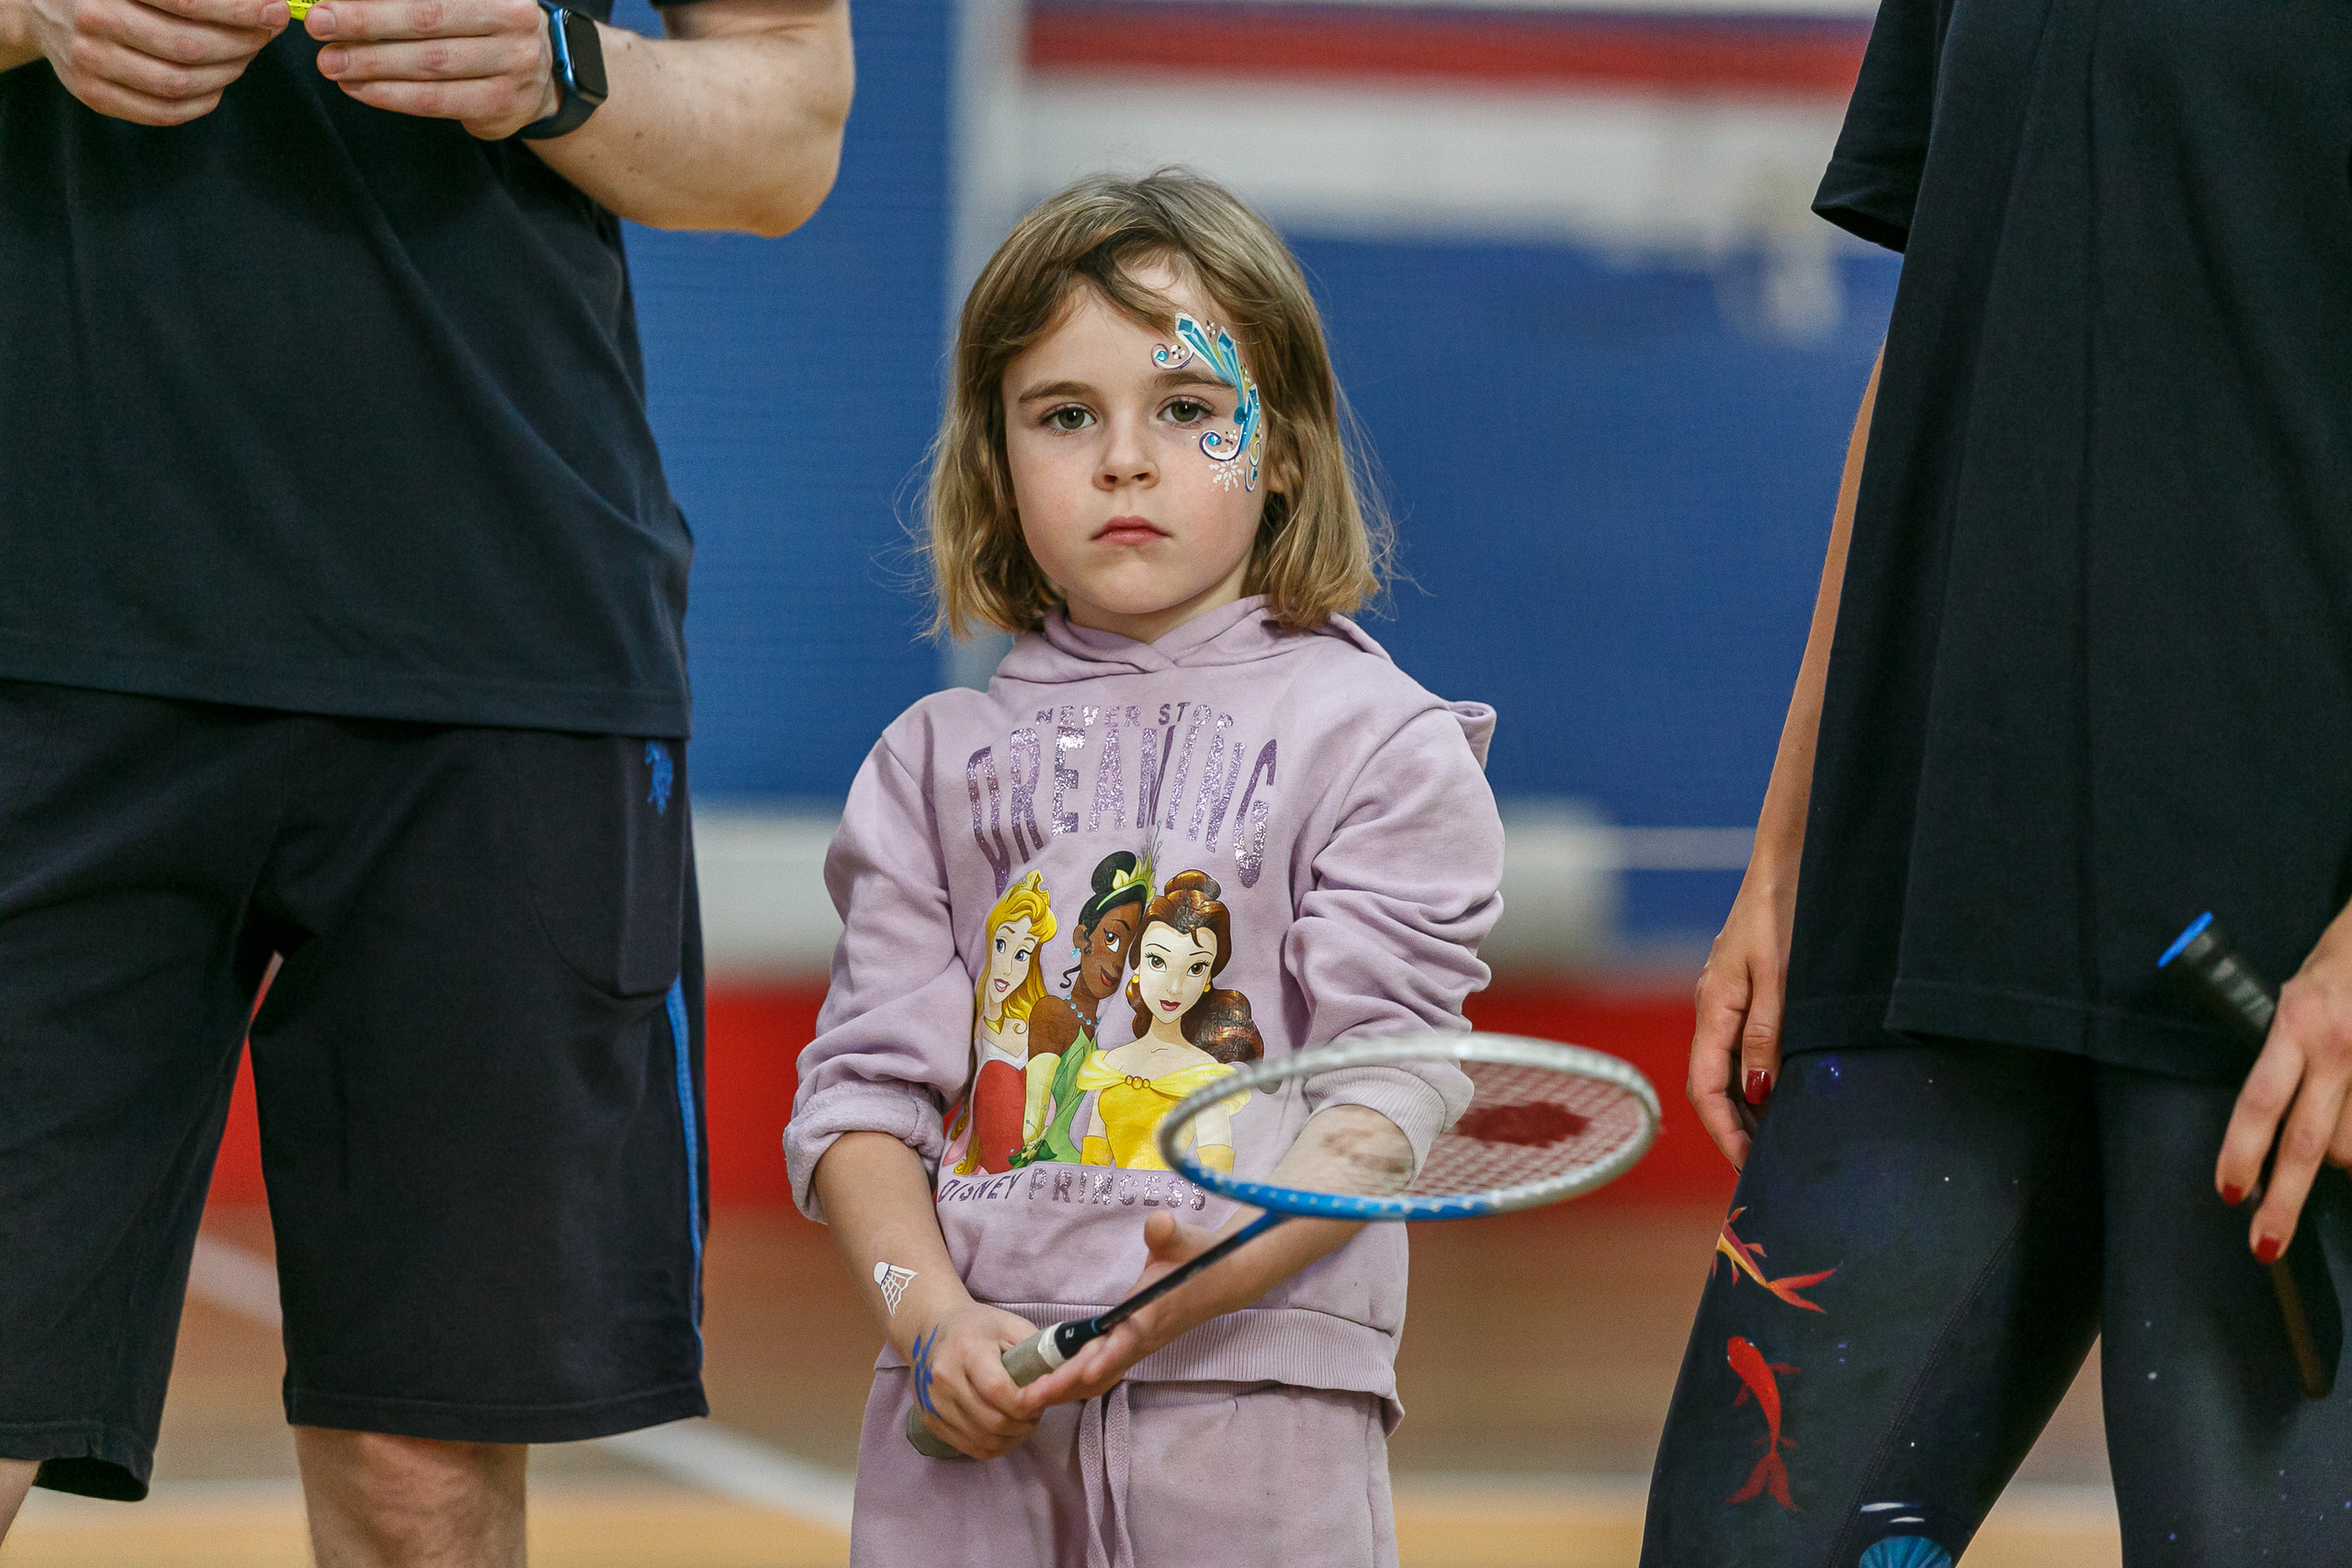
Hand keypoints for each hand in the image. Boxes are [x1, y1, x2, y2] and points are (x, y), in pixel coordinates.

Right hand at [6, 0, 284, 123]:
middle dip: (242, 43)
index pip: (187, 0)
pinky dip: (204, 102)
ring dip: (228, 73)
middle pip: (189, 47)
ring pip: (180, 84)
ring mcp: (88, 62)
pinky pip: (163, 112)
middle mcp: (93, 20)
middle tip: (266, 34)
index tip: (276, 11)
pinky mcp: (92, 95)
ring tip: (245, 55)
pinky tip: (219, 84)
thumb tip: (255, 0)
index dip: (239, 9)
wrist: (39, 3)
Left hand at [306, 0, 558, 139]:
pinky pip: (439, 101)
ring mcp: (514, 67)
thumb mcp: (460, 2)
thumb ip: (411, 1)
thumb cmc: (482, 27)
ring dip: (373, 64)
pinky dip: (393, 95)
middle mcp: (513, 22)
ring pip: (431, 65)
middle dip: (366, 23)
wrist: (540, 75)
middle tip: (317, 26)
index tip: (327, 1)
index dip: (375, 0)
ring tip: (331, 63)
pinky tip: (359, 88)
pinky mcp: (502, 105)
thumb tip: (344, 1)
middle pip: (427, 21)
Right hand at [904, 1299, 1044, 1460]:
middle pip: (993, 1421)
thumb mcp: (1012, 1326)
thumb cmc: (980, 1327)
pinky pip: (971, 1448)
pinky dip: (995, 1446)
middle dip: (1024, 1423)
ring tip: (1024, 1421)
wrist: (933, 1330)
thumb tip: (1064, 1379)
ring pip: (984, 1441)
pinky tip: (1006, 1431)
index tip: (1045, 1399)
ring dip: (1013, 1438)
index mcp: (966, 1349)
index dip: (1027, 1402)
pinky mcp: (931, 1421)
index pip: (997, 1389)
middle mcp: (944, 1378)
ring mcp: (934, 1403)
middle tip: (1037, 1411)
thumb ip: (1037, 1351)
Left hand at [1019, 1211, 1225, 1408]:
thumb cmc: (1200, 1258)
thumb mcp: (1185, 1240)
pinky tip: (1049, 1387)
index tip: (1085, 1371)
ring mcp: (1137, 1347)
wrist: (1222, 1281)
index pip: (1129, 1338)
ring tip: (1027, 1400)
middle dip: (1066, 1383)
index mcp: (1153, 1313)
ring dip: (1066, 1389)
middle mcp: (1144, 1337)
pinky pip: (1100, 1371)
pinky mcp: (1132, 1348)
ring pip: (1099, 1376)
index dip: (1109, 1356)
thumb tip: (1159, 1224)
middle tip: (1028, 1398)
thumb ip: (1169, 1234)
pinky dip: (1075, 1383)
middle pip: (1102, 1367)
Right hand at [1690, 858, 1796, 1171]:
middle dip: (1734, 1130)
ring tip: (1777, 1143)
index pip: (1706, 1088)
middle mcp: (1714, 1009)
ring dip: (1746, 1109)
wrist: (1785, 862)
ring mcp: (1727, 1002)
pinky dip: (1756, 1081)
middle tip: (1766, 1168)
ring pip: (1727, 1070)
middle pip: (1712, 1086)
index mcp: (1714, 1007)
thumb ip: (1768, 1035)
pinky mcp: (1744, 994)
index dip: (1725, 1131)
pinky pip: (1741, 1050)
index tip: (1749, 1166)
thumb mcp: (1780, 976)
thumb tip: (1758, 1093)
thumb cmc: (1782, 912)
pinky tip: (1780, 1095)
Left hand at [2216, 903, 2351, 1259]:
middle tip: (2265, 1245)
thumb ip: (2283, 1054)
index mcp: (2295, 1025)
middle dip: (2283, 1201)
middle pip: (2305, 1143)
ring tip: (2328, 1139)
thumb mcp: (2294, 999)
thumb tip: (2269, 1122)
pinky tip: (2348, 1133)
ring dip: (2337, 1160)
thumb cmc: (2337, 968)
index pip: (2259, 1101)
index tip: (2229, 1193)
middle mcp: (2337, 1048)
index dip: (2242, 1152)